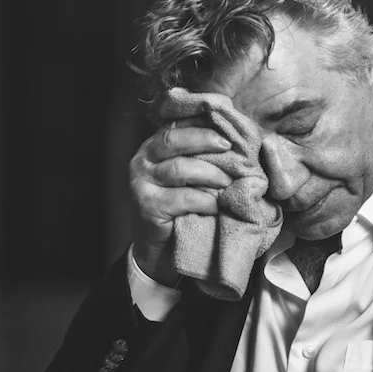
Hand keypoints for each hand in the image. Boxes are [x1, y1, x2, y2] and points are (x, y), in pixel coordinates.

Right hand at [129, 121, 232, 284]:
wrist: (161, 247)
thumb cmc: (181, 206)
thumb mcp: (189, 176)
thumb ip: (199, 154)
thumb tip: (231, 136)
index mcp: (153, 147)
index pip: (175, 126)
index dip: (200, 124)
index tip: (225, 127)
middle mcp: (142, 160)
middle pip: (173, 140)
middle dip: (204, 140)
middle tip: (228, 146)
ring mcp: (141, 183)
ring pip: (180, 168)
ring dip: (210, 174)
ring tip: (228, 182)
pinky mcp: (147, 205)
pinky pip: (183, 198)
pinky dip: (205, 200)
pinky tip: (216, 205)